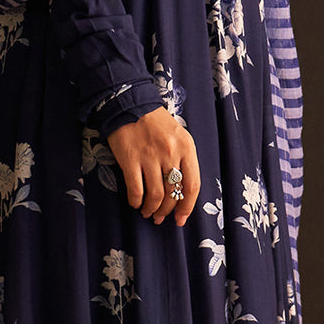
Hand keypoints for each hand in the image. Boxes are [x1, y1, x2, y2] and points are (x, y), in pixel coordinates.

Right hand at [106, 106, 200, 225]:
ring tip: (148, 213)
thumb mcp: (178, 136)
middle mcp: (170, 153)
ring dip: (151, 209)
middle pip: (173, 193)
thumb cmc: (156, 123)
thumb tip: (181, 191)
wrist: (130, 104)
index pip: (192, 185)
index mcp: (186, 147)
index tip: (181, 218)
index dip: (187, 206)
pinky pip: (135, 189)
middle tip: (160, 217)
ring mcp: (150, 157)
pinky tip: (135, 203)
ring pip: (155, 195)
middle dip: (167, 211)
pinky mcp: (130, 159)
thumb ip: (183, 159)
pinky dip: (136, 201)